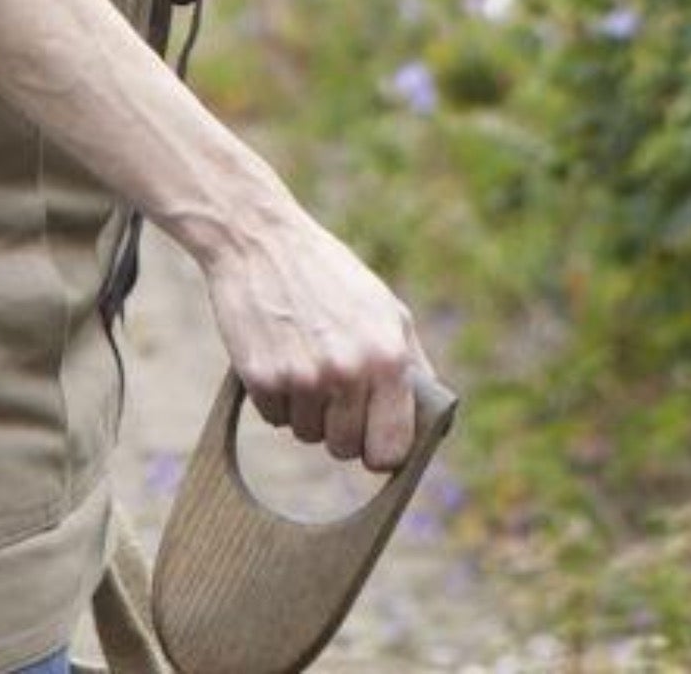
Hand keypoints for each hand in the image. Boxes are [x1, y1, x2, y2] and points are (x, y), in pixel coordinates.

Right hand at [198, 202, 425, 471]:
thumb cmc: (330, 274)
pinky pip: (274, 418)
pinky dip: (277, 397)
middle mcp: (348, 372)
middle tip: (334, 389)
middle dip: (341, 429)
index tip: (373, 440)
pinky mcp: (262, 378)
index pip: (391, 450)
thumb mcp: (386, 309)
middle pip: (345, 450)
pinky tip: (279, 353)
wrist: (260, 239)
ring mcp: (303, 378)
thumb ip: (413, 367)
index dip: (381, 451)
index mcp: (388, 357)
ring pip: (307, 436)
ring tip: (306, 358)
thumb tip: (430, 425)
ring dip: (307, 411)